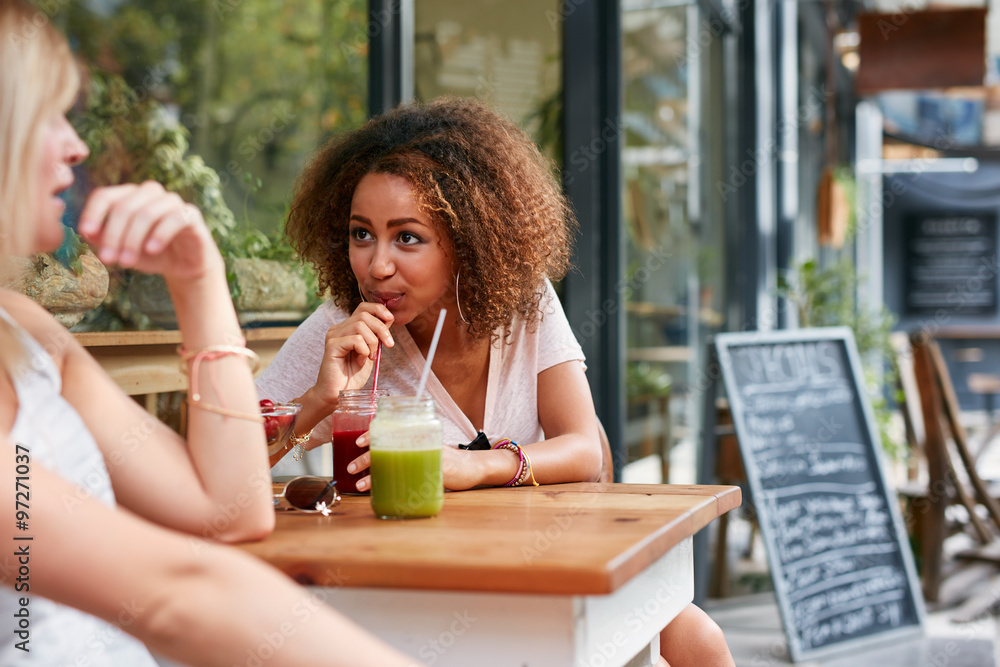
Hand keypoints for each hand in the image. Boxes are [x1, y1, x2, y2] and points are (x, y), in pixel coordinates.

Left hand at [78, 181, 220, 282]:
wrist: (185, 266)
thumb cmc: (149, 254)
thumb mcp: (122, 248)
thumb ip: (103, 238)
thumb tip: (87, 231)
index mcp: (129, 195)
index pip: (105, 195)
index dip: (93, 212)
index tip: (86, 232)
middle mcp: (150, 192)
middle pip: (124, 207)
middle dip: (113, 235)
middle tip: (107, 259)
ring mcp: (172, 201)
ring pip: (146, 213)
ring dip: (132, 239)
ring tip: (126, 262)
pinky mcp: (190, 214)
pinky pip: (174, 218)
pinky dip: (159, 235)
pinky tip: (151, 250)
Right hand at [311, 303, 394, 406]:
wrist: (338, 393)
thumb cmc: (352, 376)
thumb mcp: (370, 352)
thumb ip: (376, 336)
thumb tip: (389, 318)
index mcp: (347, 328)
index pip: (363, 307)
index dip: (378, 310)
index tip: (390, 320)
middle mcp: (338, 328)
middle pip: (364, 315)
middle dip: (381, 328)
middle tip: (388, 345)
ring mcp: (333, 335)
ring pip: (360, 325)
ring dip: (372, 342)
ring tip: (370, 357)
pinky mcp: (332, 345)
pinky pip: (355, 339)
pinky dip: (363, 350)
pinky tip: (361, 360)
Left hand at [348, 441, 481, 492]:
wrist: (471, 466)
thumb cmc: (443, 458)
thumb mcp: (426, 446)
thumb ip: (407, 446)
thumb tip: (378, 453)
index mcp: (415, 434)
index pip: (389, 429)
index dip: (372, 434)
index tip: (357, 442)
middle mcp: (420, 441)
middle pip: (387, 446)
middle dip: (366, 458)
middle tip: (351, 467)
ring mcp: (428, 455)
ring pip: (395, 462)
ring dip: (374, 474)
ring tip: (360, 485)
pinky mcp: (437, 471)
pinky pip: (413, 477)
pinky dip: (396, 486)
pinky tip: (386, 493)